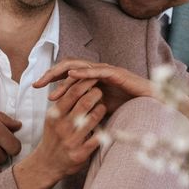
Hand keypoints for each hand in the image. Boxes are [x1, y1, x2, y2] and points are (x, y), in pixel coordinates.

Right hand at [12, 79, 105, 188]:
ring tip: (102, 107)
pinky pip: (98, 139)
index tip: (93, 78)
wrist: (47, 164)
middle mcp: (62, 127)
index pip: (72, 92)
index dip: (85, 83)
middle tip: (100, 91)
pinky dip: (105, 130)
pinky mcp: (80, 154)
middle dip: (96, 93)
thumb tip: (76, 83)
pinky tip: (108, 125)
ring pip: (94, 118)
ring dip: (101, 109)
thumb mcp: (52, 118)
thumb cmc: (53, 137)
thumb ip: (63, 103)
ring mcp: (71, 141)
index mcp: (54, 115)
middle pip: (84, 102)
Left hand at [37, 60, 188, 141]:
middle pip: (69, 68)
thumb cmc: (129, 110)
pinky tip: (72, 75)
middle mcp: (97, 73)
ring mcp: (107, 71)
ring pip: (80, 68)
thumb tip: (72, 121)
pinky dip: (84, 71)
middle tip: (36, 83)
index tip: (36, 89)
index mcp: (92, 81)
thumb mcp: (102, 112)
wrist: (152, 107)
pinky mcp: (116, 73)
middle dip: (51, 74)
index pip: (68, 77)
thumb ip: (88, 111)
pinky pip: (97, 70)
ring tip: (49, 81)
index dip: (52, 81)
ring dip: (64, 74)